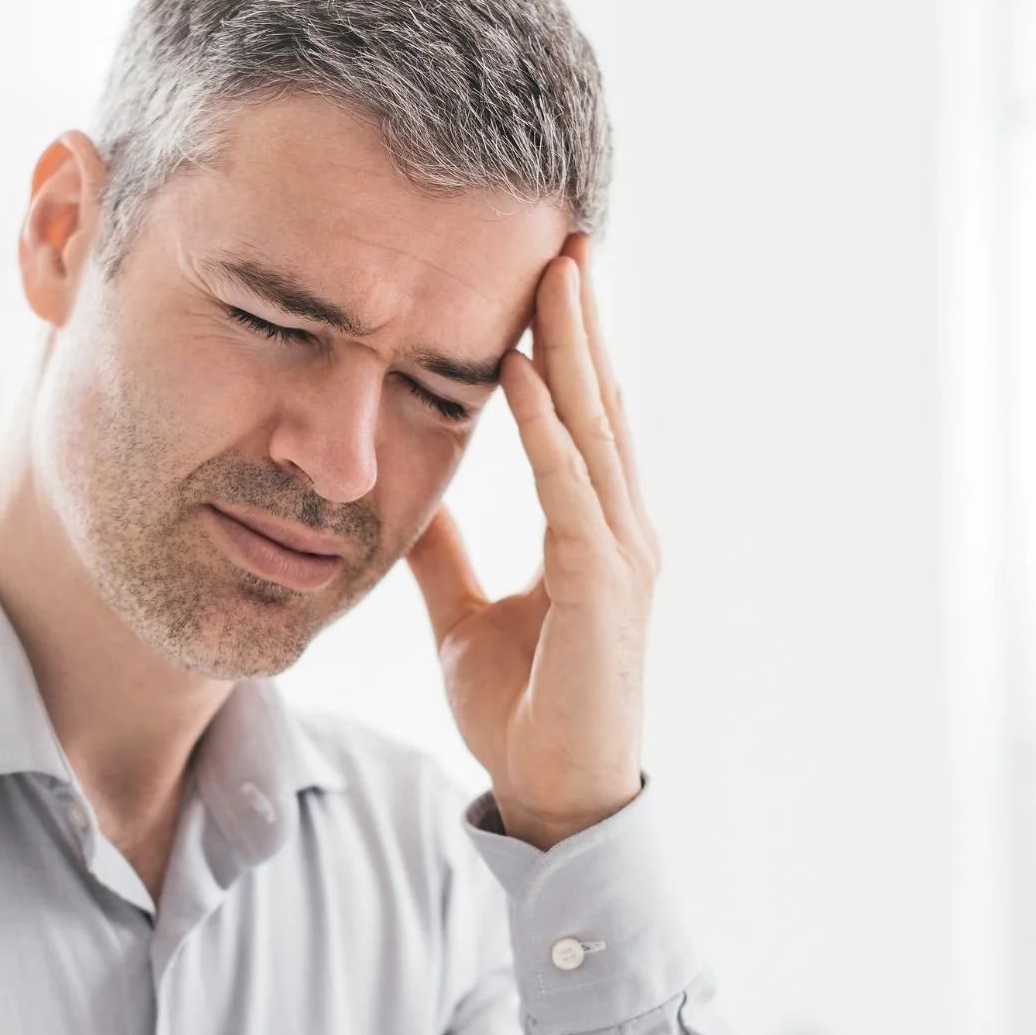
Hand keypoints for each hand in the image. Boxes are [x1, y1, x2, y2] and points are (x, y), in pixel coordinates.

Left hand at [405, 233, 660, 848]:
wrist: (551, 795)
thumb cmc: (522, 706)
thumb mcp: (464, 610)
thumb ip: (447, 550)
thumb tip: (414, 495)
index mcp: (590, 528)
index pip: (578, 420)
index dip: (564, 349)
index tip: (540, 279)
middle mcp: (619, 528)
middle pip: (598, 405)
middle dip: (579, 322)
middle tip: (564, 238)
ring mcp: (621, 556)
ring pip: (594, 432)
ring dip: (574, 350)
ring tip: (555, 274)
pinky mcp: (604, 590)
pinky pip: (570, 493)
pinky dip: (548, 431)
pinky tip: (527, 372)